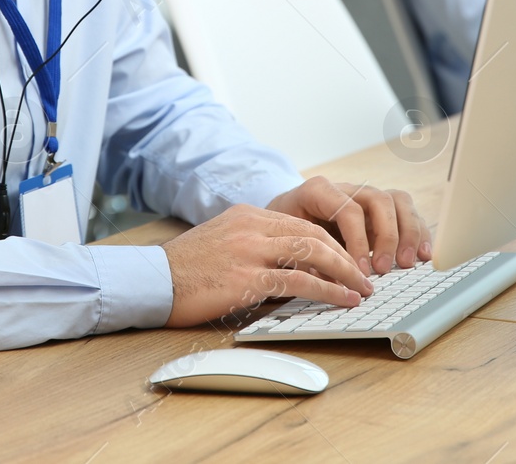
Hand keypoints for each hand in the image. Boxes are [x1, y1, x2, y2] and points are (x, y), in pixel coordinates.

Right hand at [161, 204, 372, 327]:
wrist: (152, 281)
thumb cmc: (184, 270)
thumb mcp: (221, 243)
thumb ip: (253, 246)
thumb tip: (287, 267)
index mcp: (247, 215)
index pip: (300, 223)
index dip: (330, 242)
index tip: (347, 259)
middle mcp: (252, 226)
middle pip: (313, 234)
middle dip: (345, 255)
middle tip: (364, 275)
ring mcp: (250, 250)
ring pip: (312, 252)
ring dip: (344, 272)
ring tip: (362, 289)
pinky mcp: (247, 278)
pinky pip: (298, 282)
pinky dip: (326, 291)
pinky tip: (341, 300)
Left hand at [267, 175, 430, 275]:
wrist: (281, 218)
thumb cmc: (284, 231)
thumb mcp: (286, 242)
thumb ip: (307, 260)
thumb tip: (334, 285)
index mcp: (318, 190)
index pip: (349, 209)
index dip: (358, 240)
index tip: (360, 270)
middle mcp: (347, 189)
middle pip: (379, 200)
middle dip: (386, 236)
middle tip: (384, 269)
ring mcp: (366, 197)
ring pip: (398, 201)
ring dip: (408, 233)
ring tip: (407, 263)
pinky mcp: (381, 211)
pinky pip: (407, 213)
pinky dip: (419, 232)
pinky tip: (424, 255)